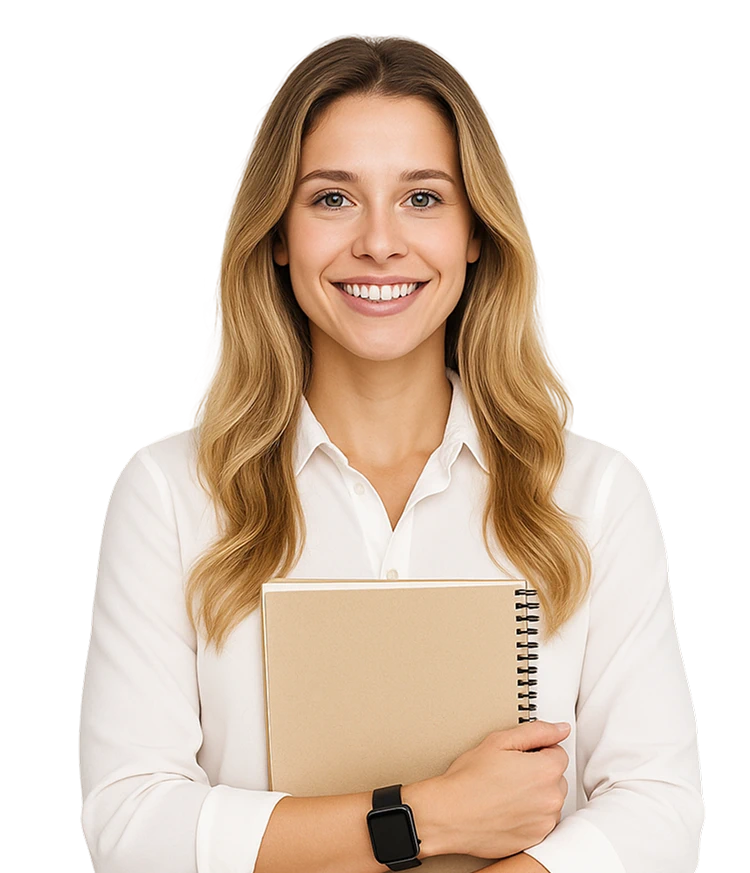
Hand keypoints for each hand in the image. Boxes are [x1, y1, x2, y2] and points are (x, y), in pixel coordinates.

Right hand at [430, 720, 569, 858]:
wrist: (450, 815)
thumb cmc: (469, 780)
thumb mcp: (499, 742)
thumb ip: (536, 732)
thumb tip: (560, 729)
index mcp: (546, 771)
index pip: (558, 753)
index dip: (537, 751)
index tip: (518, 757)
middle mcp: (551, 799)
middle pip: (556, 778)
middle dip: (538, 773)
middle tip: (509, 773)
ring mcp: (544, 822)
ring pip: (549, 800)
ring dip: (535, 795)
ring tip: (506, 793)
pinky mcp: (535, 840)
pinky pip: (541, 822)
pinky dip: (529, 816)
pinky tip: (507, 809)